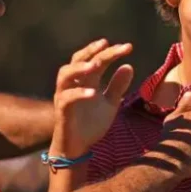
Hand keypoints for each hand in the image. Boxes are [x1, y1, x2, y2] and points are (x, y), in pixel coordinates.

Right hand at [51, 39, 134, 156]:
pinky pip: (67, 98)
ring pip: (65, 74)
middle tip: (107, 44)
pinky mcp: (62, 110)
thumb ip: (117, 86)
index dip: (110, 52)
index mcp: (86, 80)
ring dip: (80, 67)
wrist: (78, 147)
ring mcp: (65, 96)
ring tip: (96, 64)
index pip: (96, 59)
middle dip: (92, 50)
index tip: (127, 47)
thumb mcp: (110, 104)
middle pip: (78, 60)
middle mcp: (74, 84)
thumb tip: (129, 66)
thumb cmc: (91, 124)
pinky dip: (78, 93)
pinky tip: (93, 93)